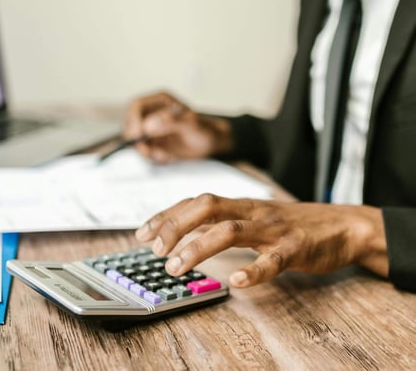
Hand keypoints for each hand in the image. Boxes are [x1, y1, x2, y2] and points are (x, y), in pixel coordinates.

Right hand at [124, 91, 232, 162]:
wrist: (210, 144)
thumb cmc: (204, 130)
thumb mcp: (191, 124)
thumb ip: (171, 122)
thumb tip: (149, 125)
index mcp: (160, 101)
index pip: (136, 106)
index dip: (133, 120)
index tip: (138, 135)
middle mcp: (152, 113)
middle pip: (130, 124)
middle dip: (137, 140)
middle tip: (149, 151)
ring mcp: (151, 129)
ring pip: (135, 141)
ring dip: (148, 151)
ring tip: (167, 155)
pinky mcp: (152, 143)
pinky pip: (145, 151)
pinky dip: (154, 157)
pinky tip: (169, 156)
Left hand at [135, 195, 388, 287]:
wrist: (342, 225)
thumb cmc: (290, 224)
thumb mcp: (252, 217)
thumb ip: (222, 222)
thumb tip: (186, 232)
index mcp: (240, 204)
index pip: (195, 202)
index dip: (167, 215)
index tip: (143, 233)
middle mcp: (252, 210)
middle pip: (207, 208)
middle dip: (175, 226)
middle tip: (155, 249)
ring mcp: (274, 228)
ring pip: (231, 231)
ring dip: (198, 248)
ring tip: (177, 267)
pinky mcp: (296, 248)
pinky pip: (274, 259)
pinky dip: (255, 270)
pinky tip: (238, 282)